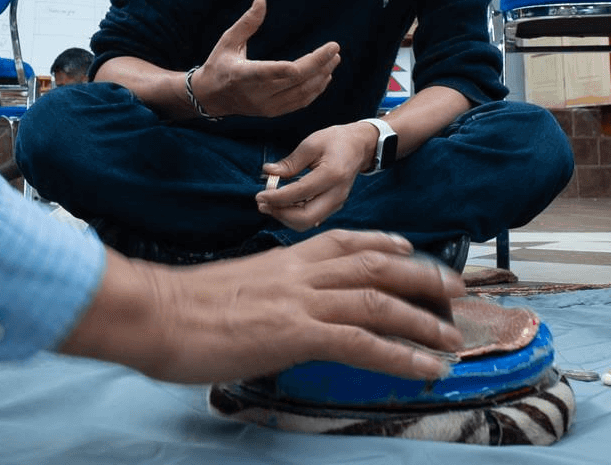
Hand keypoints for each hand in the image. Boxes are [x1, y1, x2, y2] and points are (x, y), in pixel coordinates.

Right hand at [60, 230, 464, 383]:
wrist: (152, 312)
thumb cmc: (177, 307)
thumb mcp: (232, 289)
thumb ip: (262, 293)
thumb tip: (270, 313)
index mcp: (284, 258)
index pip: (346, 239)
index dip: (383, 241)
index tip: (407, 245)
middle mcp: (300, 271)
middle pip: (378, 263)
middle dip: (424, 275)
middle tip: (458, 289)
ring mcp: (302, 299)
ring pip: (381, 300)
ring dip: (424, 320)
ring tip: (454, 338)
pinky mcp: (298, 332)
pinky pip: (364, 343)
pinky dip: (402, 356)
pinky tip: (426, 369)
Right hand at [191, 0, 339, 117]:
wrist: (210, 97)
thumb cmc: (219, 63)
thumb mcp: (228, 41)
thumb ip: (247, 22)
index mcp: (243, 75)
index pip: (273, 71)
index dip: (299, 65)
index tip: (321, 51)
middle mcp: (256, 94)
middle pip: (296, 81)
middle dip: (319, 64)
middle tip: (335, 49)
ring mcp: (266, 106)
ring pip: (302, 94)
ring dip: (321, 76)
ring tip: (334, 60)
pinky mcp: (272, 112)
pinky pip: (300, 103)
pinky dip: (315, 90)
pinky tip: (325, 76)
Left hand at [256, 122, 376, 230]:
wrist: (359, 147)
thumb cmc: (335, 141)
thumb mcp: (311, 144)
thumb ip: (289, 162)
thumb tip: (267, 173)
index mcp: (332, 174)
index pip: (299, 193)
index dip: (276, 197)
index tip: (259, 194)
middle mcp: (337, 194)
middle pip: (305, 217)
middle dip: (280, 213)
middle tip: (262, 203)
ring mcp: (337, 203)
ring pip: (307, 222)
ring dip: (284, 217)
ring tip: (268, 204)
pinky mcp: (333, 207)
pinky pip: (311, 219)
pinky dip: (293, 216)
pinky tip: (281, 204)